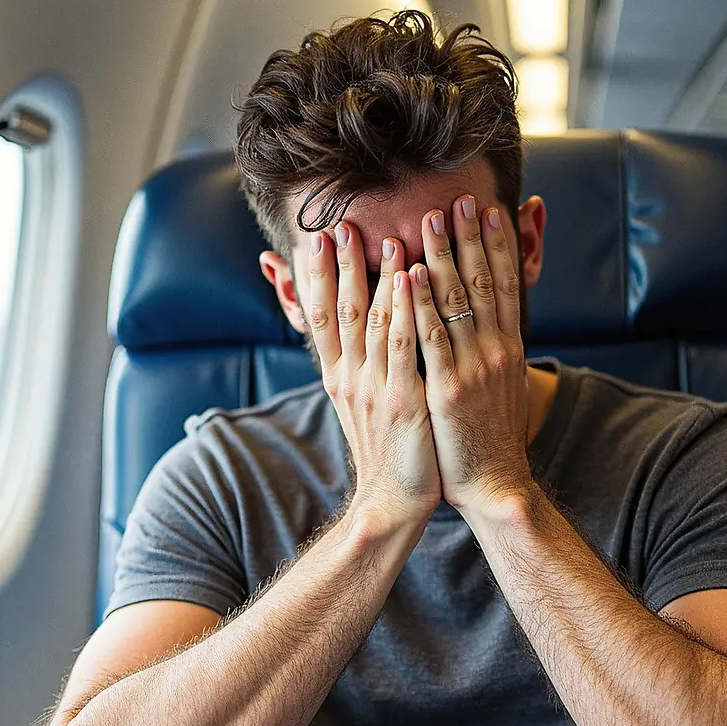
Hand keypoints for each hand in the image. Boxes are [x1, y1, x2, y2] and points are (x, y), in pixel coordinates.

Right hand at [305, 222, 440, 526]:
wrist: (393, 502)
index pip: (322, 317)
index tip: (316, 241)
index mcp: (340, 378)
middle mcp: (351, 377)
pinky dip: (406, 309)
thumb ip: (359, 367)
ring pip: (375, 320)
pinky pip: (404, 345)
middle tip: (340, 223)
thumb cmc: (388, 452)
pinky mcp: (403, 400)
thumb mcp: (364, 406)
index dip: (317, 278)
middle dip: (341, 265)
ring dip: (379, 274)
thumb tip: (353, 338)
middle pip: (342, 310)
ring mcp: (375, 387)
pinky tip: (411, 278)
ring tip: (385, 235)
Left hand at [410, 195, 534, 514]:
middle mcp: (496, 351)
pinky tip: (410, 275)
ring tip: (432, 219)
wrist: (496, 486)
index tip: (490, 211)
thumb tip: (493, 322)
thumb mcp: (504, 388)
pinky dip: (421, 304)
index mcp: (508, 349)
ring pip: (457, 301)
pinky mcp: (448, 389)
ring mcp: (473, 368)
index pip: (505, 285)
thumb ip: (496, 351)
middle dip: (470, 238)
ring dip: (444, 256)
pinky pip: (432, 338)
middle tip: (458, 199)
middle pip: (483, 282)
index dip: (498, 246)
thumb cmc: (491, 440)